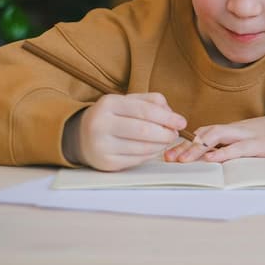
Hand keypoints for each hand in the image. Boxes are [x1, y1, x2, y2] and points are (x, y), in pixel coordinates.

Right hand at [63, 93, 187, 170]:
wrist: (81, 136)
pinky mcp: (106, 163)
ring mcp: (101, 146)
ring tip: (165, 140)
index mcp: (108, 104)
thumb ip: (152, 102)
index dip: (168, 117)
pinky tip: (153, 149)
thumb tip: (172, 115)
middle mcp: (101, 125)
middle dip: (166, 133)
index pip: (145, 110)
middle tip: (175, 133)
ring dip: (161, 145)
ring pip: (142, 148)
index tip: (182, 122)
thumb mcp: (128, 101)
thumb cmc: (113, 115)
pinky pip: (137, 160)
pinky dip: (150, 154)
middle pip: (144, 131)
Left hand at [163, 111, 264, 163]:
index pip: (207, 132)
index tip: (170, 153)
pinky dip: (224, 154)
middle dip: (185, 145)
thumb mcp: (258, 139)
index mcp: (238, 130)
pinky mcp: (263, 144)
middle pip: (206, 133)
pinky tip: (212, 160)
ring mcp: (250, 135)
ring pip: (218, 138)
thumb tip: (221, 156)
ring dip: (198, 149)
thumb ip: (240, 145)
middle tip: (167, 158)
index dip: (187, 142)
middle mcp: (240, 129)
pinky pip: (240, 148)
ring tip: (182, 159)